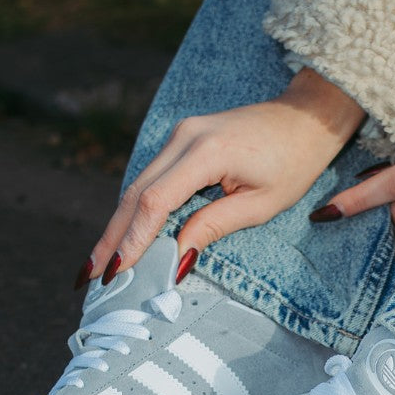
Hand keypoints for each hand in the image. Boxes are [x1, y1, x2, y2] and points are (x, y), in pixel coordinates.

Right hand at [85, 69, 363, 280]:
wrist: (305, 118)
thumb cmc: (293, 163)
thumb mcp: (260, 204)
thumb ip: (213, 227)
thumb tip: (176, 259)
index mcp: (205, 152)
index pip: (155, 202)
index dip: (133, 240)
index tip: (114, 272)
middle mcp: (183, 137)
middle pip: (135, 194)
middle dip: (111, 238)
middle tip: (88, 276)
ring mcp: (179, 135)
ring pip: (138, 186)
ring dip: (118, 226)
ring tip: (98, 264)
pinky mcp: (181, 140)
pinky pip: (151, 179)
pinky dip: (135, 210)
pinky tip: (123, 236)